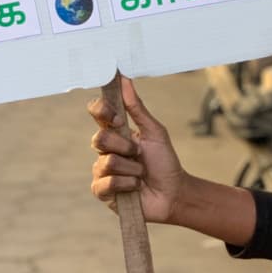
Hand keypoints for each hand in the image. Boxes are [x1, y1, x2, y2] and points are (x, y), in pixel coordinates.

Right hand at [89, 77, 187, 223]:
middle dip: (125, 147)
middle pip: (100, 138)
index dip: (103, 111)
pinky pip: (107, 183)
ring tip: (141, 173)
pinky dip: (127, 184)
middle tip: (139, 154)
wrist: (174, 193)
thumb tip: (125, 79)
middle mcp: (105, 150)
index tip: (119, 119)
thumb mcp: (154, 132)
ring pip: (107, 162)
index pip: (97, 112)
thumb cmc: (164, 162)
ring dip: (132, 168)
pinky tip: (135, 187)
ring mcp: (101, 171)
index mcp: (116, 132)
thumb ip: (137, 107)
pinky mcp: (102, 191)